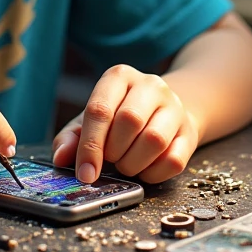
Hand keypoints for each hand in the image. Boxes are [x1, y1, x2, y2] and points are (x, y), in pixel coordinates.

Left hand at [52, 64, 198, 183]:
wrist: (164, 111)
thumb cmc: (119, 117)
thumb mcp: (91, 120)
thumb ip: (71, 137)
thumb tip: (61, 158)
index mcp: (119, 77)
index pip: (100, 109)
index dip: (90, 146)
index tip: (85, 173)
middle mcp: (150, 85)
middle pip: (129, 121)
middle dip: (114, 151)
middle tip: (110, 160)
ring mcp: (174, 107)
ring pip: (154, 140)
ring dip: (134, 163)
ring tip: (126, 164)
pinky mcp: (189, 131)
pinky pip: (174, 160)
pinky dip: (154, 174)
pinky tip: (145, 169)